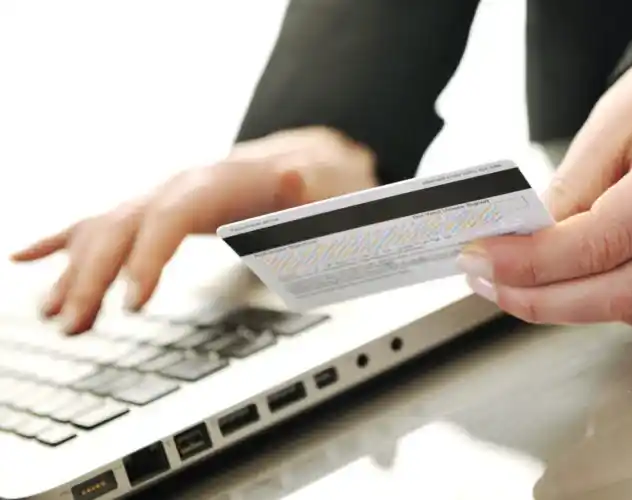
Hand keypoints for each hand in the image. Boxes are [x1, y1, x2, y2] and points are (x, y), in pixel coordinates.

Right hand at [10, 127, 375, 333]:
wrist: (301, 161)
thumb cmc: (311, 183)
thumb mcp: (322, 184)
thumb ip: (308, 187)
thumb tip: (295, 175)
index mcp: (215, 184)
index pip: (170, 219)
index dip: (148, 259)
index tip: (132, 303)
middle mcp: (177, 187)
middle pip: (124, 228)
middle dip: (95, 277)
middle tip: (75, 325)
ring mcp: (160, 199)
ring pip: (103, 231)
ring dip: (73, 273)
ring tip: (53, 316)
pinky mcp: (153, 212)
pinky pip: (98, 224)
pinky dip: (60, 241)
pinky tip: (25, 258)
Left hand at [457, 62, 631, 325]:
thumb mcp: (620, 116)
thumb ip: (574, 181)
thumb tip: (526, 240)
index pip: (607, 238)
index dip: (536, 260)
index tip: (484, 258)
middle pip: (625, 292)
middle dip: (543, 300)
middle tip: (488, 284)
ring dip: (566, 306)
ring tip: (513, 285)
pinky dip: (601, 301)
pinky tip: (564, 285)